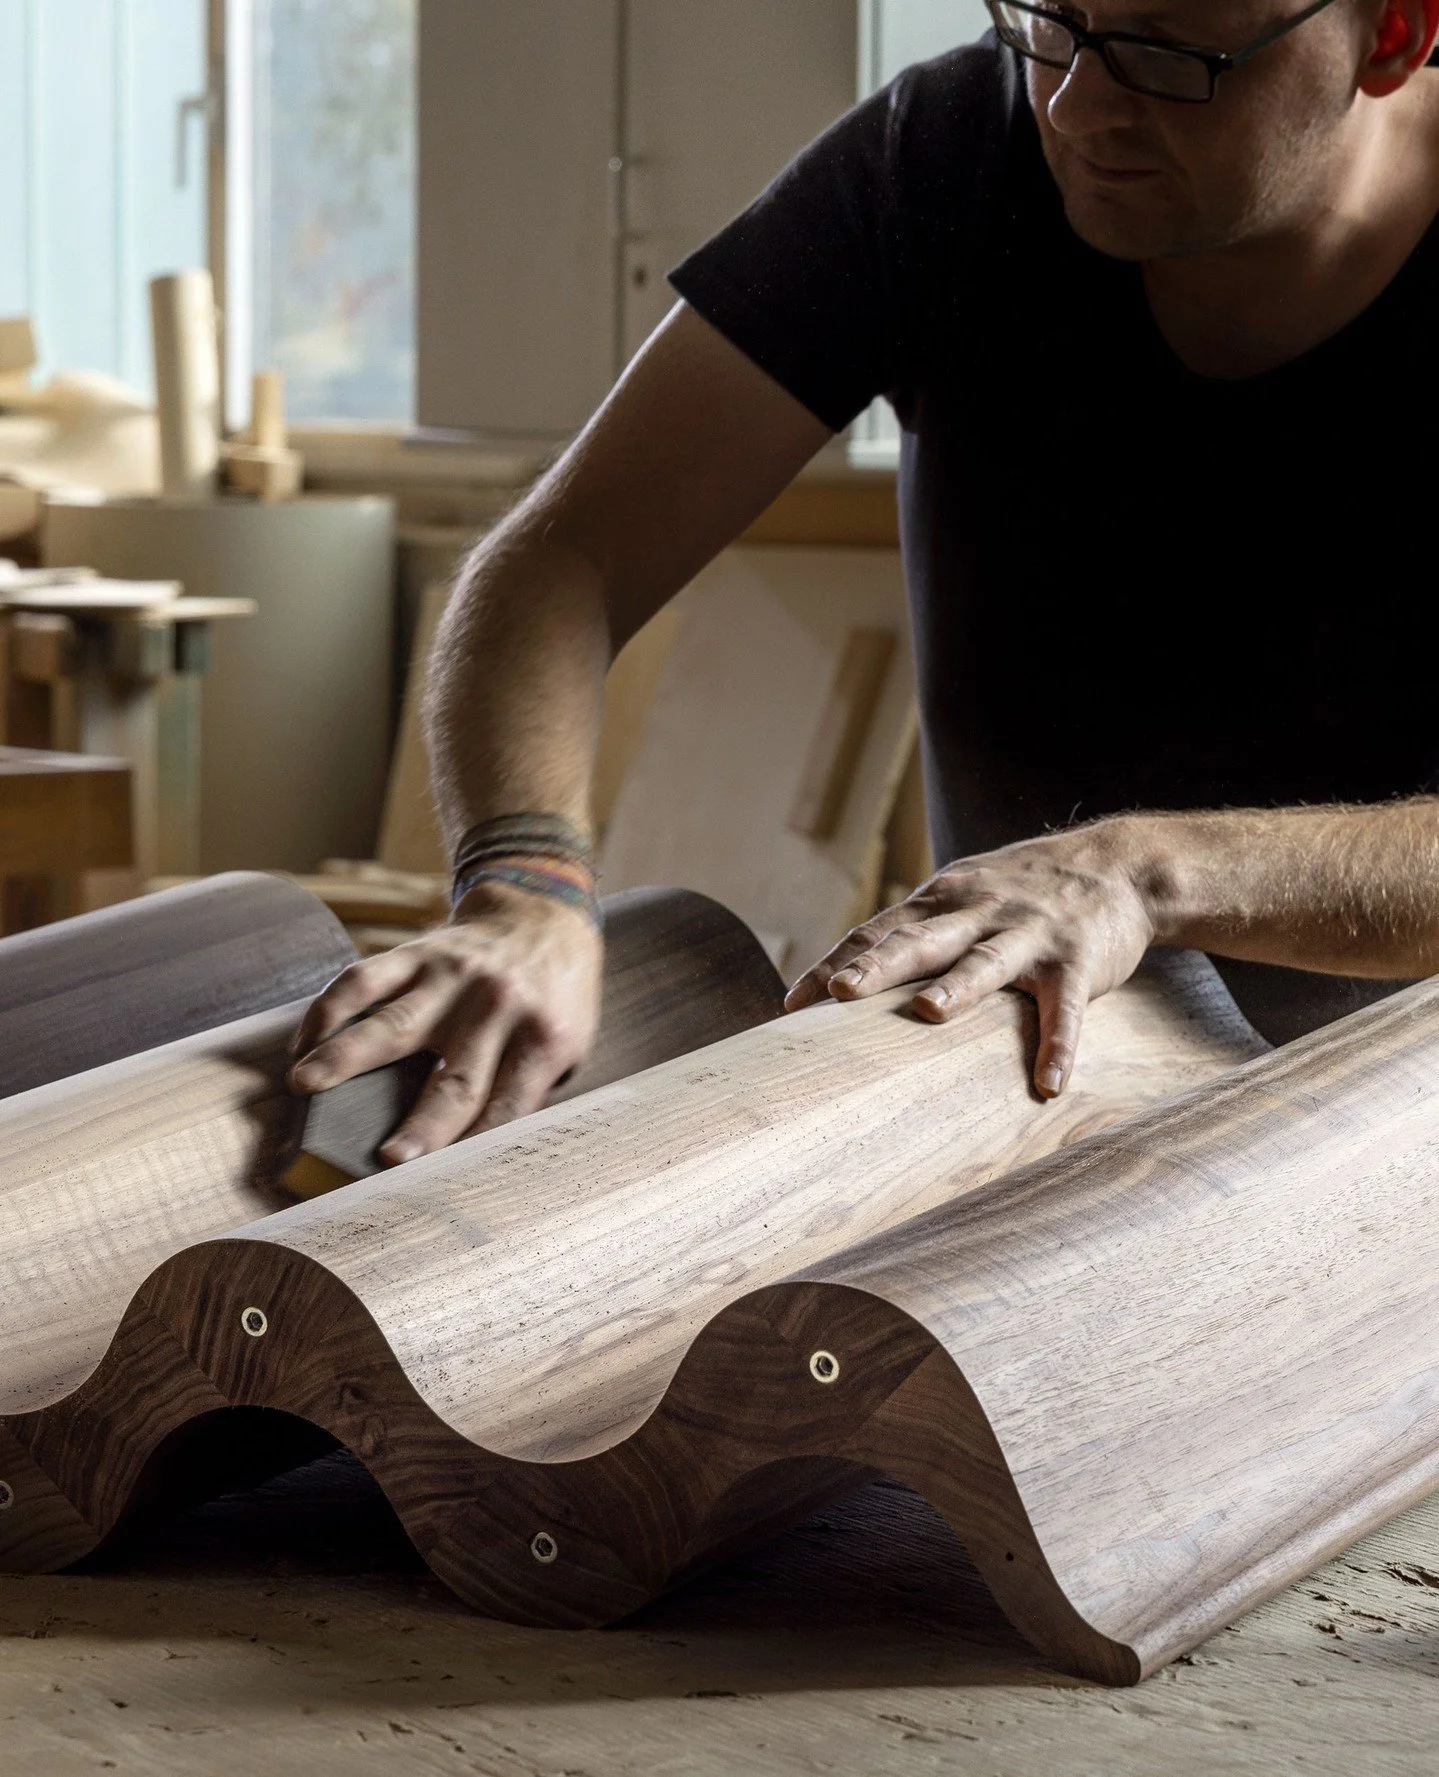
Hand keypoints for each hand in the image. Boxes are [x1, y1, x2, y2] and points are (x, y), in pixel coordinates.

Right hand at [290, 882, 602, 1163]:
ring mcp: (455, 978)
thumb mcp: (569, 1049)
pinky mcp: (418, 952)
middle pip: (457, 1077)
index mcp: (544, 1040)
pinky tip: (305, 1041)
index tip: (440, 1183)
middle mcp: (499, 1008)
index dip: (474, 1147)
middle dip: (422, 1124)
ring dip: (346, 1056)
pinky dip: (330, 1008)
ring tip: (304, 1084)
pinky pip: (366, 978)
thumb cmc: (552, 1001)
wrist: (544, 916)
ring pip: (394, 1021)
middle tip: (386, 1158)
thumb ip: (529, 1095)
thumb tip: (471, 1157)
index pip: (506, 1107)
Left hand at [785, 818, 1160, 1097]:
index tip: (794, 1004)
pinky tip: (1049, 1085)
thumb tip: (844, 975)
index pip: (877, 931)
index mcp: (943, 900)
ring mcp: (1028, 935)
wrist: (1120, 867)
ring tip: (929, 1014)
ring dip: (959, 988)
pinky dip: (1059, 1046)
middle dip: (878, 966)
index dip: (836, 964)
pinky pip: (1066, 1009)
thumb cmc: (1023, 891)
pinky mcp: (1077, 962)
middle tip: (841, 993)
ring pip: (987, 962)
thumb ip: (914, 929)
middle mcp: (978, 913)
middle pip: (920, 940)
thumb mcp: (964, 894)